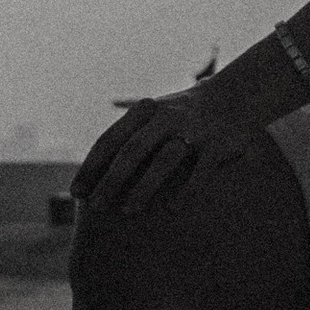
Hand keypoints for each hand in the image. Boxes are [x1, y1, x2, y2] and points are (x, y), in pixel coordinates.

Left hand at [72, 82, 254, 220]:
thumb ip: (122, 139)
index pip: (110, 139)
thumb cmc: (179, 118)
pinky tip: (172, 209)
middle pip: (133, 149)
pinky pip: (200, 170)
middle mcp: (167, 117)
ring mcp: (194, 129)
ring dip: (145, 186)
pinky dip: (186, 190)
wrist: (233, 98)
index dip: (91, 166)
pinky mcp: (219, 144)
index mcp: (144, 111)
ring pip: (165, 159)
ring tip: (128, 210)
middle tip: (96, 206)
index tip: (76, 192)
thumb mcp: (150, 116)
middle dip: (112, 179)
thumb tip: (86, 174)